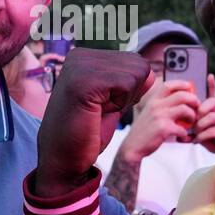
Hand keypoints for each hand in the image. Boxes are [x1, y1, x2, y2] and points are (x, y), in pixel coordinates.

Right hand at [35, 47, 154, 197]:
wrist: (63, 158)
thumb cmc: (86, 133)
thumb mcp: (114, 102)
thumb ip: (131, 84)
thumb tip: (152, 73)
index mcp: (84, 56)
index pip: (134, 61)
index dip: (129, 89)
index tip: (102, 105)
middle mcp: (80, 55)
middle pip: (138, 64)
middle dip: (129, 93)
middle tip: (100, 110)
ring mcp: (80, 65)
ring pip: (136, 73)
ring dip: (124, 99)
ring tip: (97, 111)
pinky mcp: (85, 80)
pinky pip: (127, 83)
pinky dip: (120, 103)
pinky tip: (96, 112)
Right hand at [118, 79, 200, 162]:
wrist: (132, 146)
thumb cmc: (144, 131)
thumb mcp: (149, 113)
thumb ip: (161, 105)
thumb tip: (179, 99)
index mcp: (153, 100)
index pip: (168, 85)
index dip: (182, 84)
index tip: (190, 88)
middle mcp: (156, 106)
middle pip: (182, 95)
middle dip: (194, 100)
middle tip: (197, 107)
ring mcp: (160, 117)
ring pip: (185, 109)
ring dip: (192, 117)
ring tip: (191, 123)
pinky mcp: (163, 129)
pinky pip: (182, 129)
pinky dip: (185, 135)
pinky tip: (182, 138)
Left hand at [193, 74, 214, 155]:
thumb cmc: (214, 141)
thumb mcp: (201, 133)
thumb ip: (193, 129)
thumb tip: (181, 131)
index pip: (214, 95)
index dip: (212, 85)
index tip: (210, 75)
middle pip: (211, 102)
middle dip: (200, 110)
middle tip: (195, 120)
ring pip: (209, 117)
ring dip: (199, 127)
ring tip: (197, 134)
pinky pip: (211, 130)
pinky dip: (201, 137)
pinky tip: (198, 141)